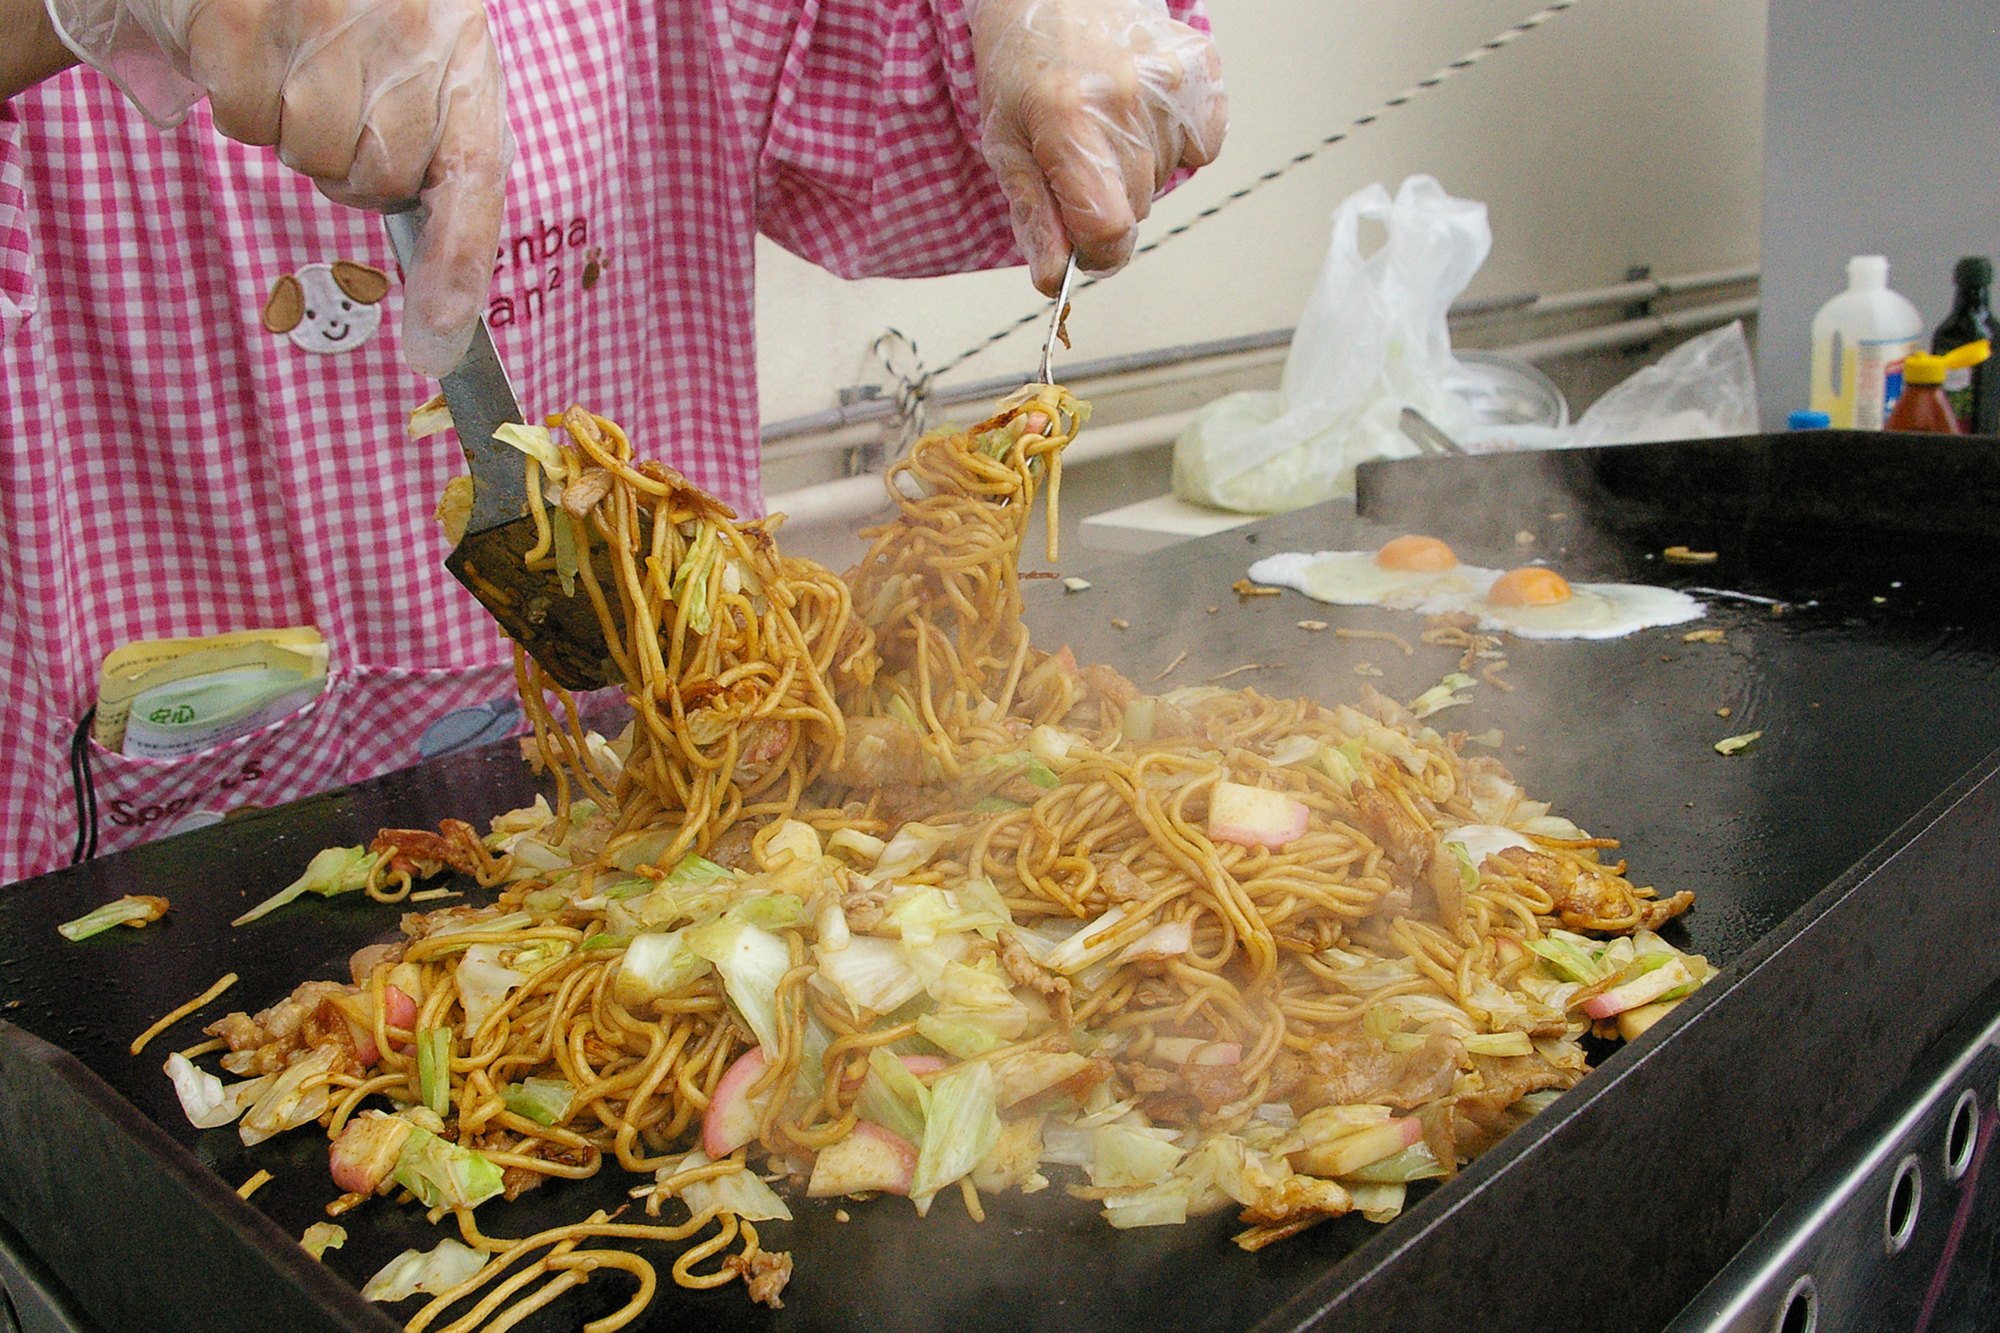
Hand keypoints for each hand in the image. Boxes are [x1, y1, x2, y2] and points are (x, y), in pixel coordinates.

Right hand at [43, 0, 512, 373]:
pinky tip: (247, 44)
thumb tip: (442, 294)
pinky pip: (246, 120)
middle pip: (377, 182)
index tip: (439, 336)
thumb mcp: (424, 42)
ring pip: (308, 155)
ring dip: (292, 126)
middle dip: (352, 164)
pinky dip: (239, 97)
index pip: (475, 178)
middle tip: (336, 96)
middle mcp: (404, 35)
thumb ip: (442, 133)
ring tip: (291, 59)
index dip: (459, 265)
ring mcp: (322, 24)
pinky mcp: (242, 20)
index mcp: (460, 46)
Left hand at [969, 0, 1225, 294]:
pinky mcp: (1199, 69)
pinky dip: (1176, 144)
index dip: (1098, 254)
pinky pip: (1203, 146)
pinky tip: (1141, 116)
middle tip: (1081, 162)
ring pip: (1166, 179)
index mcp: (1067, 119)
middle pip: (1138, 207)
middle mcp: (1122, 98)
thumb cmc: (1022, 64)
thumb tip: (1056, 279)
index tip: (1086, 251)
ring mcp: (1167, 80)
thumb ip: (1035, 216)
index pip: (1108, 227)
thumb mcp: (1007, 145)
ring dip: (1138, 171)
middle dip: (1109, 203)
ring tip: (1106, 126)